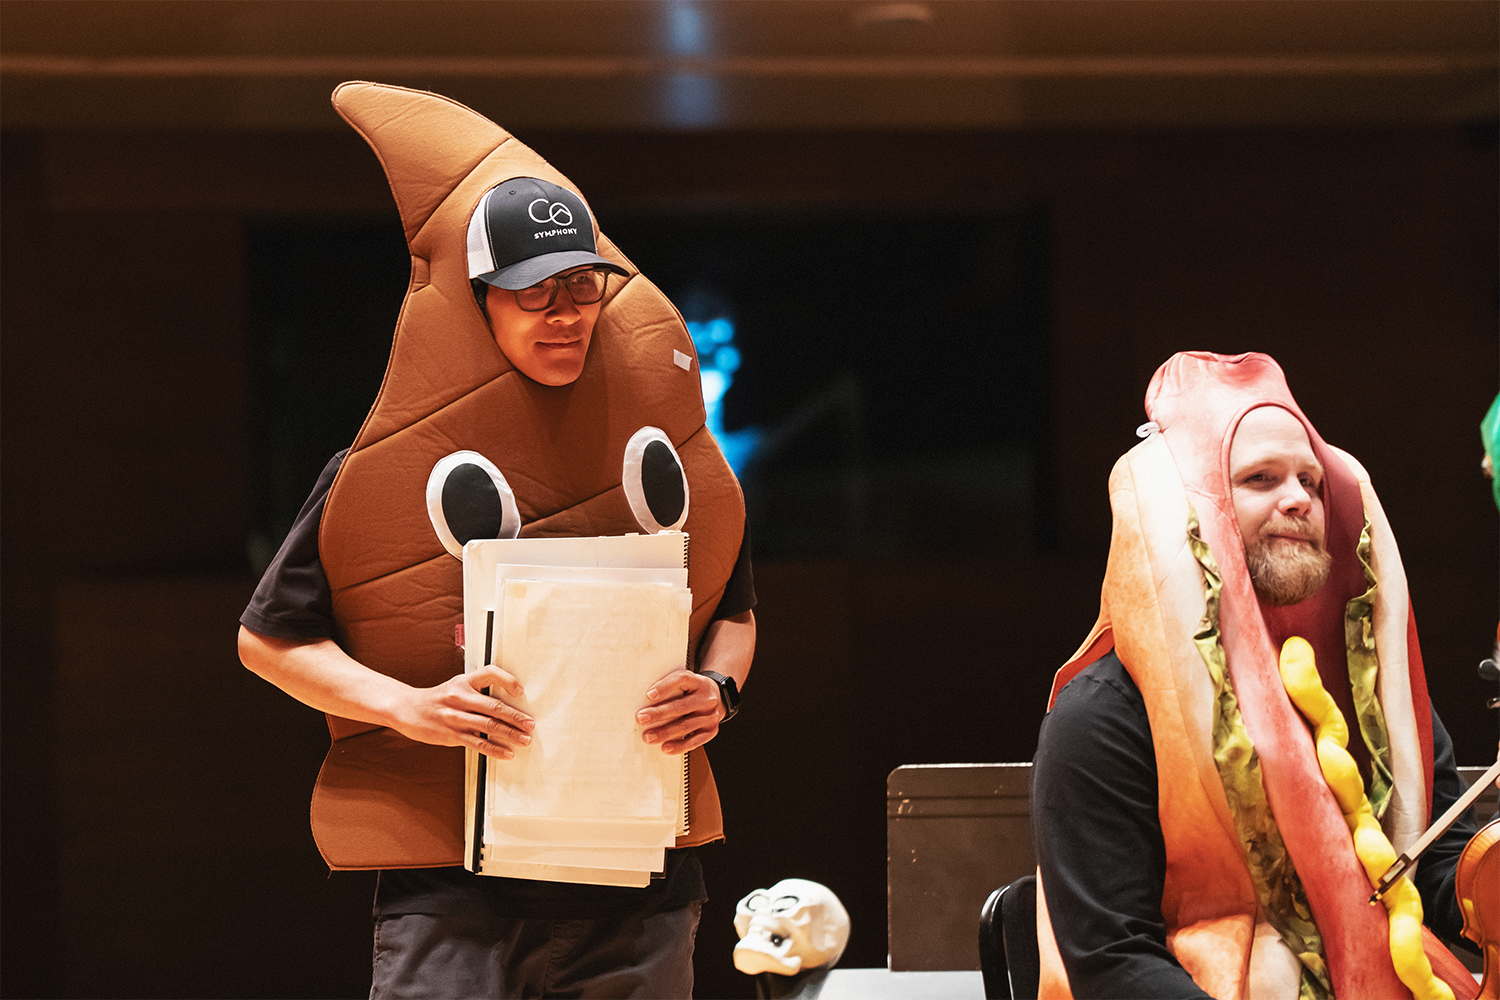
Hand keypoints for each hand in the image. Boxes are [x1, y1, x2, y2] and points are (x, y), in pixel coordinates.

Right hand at [389, 664, 533, 759]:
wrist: (407, 709)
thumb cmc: (438, 699)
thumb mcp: (456, 686)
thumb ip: (477, 692)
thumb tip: (507, 704)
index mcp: (464, 682)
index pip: (489, 673)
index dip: (507, 680)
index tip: (521, 691)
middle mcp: (460, 697)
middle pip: (493, 706)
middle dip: (515, 717)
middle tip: (531, 724)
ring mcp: (455, 716)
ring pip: (488, 726)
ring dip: (509, 734)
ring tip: (525, 740)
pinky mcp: (450, 734)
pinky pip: (476, 743)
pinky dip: (494, 749)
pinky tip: (507, 753)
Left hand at [636, 669, 723, 753]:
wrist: (718, 698)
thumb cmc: (692, 691)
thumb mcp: (685, 683)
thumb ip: (670, 689)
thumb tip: (643, 702)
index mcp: (697, 681)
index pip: (681, 679)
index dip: (665, 686)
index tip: (649, 695)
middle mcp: (706, 698)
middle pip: (681, 706)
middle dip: (659, 714)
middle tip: (641, 719)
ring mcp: (710, 715)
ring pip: (686, 725)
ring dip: (665, 732)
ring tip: (648, 737)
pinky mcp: (711, 730)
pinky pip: (695, 741)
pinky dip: (679, 746)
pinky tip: (665, 748)